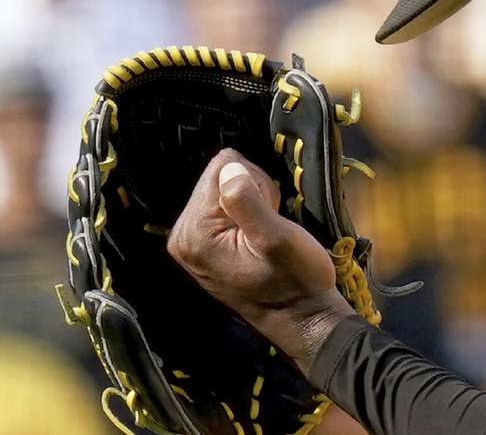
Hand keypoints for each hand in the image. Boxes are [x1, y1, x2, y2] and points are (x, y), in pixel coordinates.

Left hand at [167, 148, 353, 372]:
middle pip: (218, 178)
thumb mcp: (277, 239)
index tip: (270, 212)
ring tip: (268, 232)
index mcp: (193, 233)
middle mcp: (182, 236)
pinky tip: (260, 236)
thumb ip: (248, 202)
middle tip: (270, 224)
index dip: (255, 183)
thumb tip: (228, 166)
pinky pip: (224, 209)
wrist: (303, 319)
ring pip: (224, 190)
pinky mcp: (204, 248)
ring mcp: (191, 243)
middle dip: (252, 192)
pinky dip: (248, 214)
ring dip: (253, 203)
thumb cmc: (295, 280)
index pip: (220, 169)